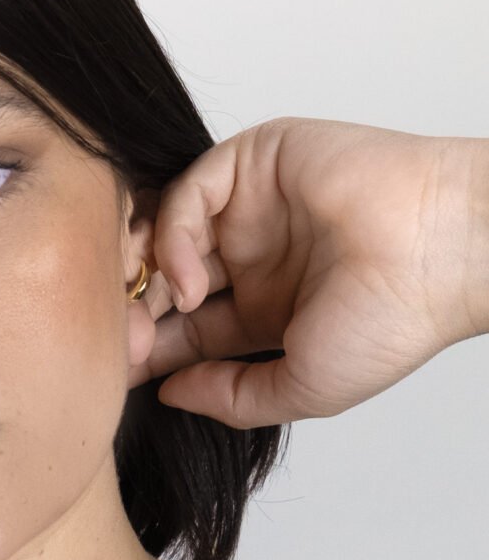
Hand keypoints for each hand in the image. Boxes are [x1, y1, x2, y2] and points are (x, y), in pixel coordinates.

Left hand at [129, 117, 488, 427]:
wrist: (440, 255)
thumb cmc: (392, 323)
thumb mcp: (301, 386)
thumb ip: (231, 397)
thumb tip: (167, 394)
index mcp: (262, 311)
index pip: (181, 328)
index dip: (147, 348)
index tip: (117, 371)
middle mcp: (251, 258)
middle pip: (162, 277)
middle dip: (134, 309)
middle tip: (118, 338)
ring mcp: (251, 209)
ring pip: (164, 229)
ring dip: (143, 271)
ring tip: (146, 310)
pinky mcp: (255, 162)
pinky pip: (190, 192)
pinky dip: (174, 235)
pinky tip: (188, 279)